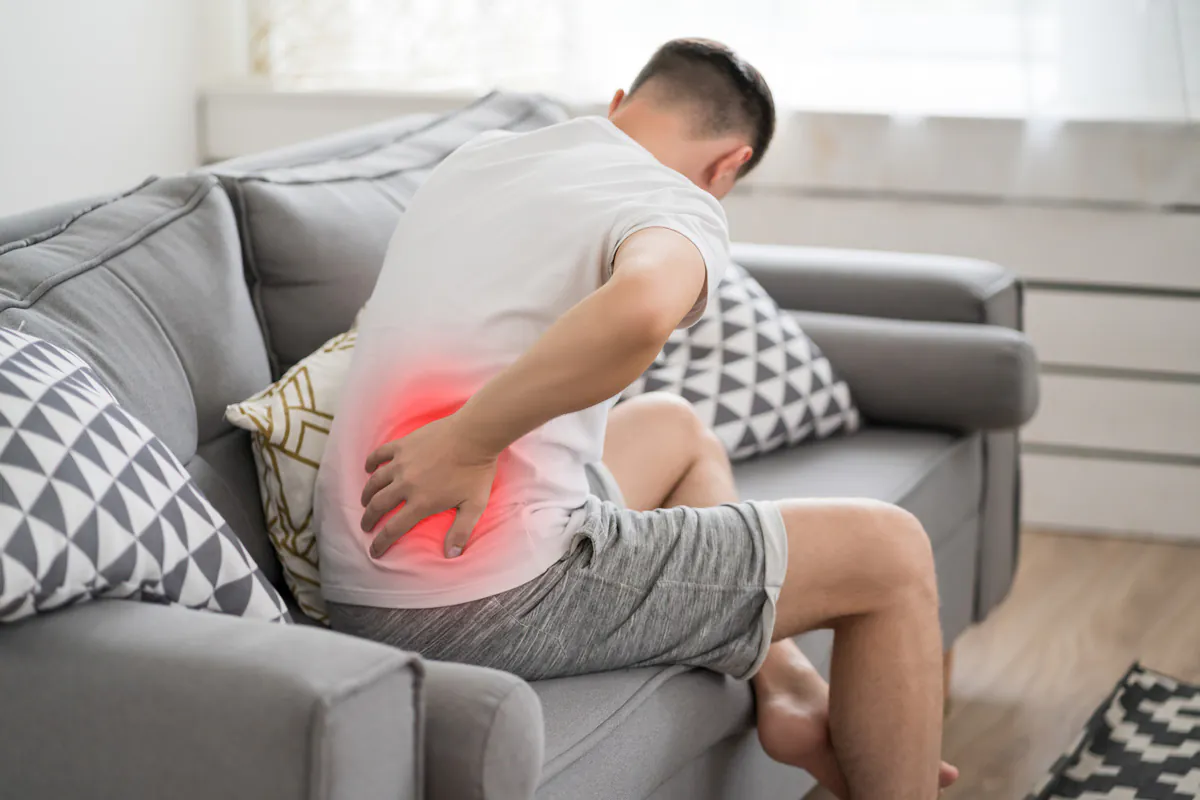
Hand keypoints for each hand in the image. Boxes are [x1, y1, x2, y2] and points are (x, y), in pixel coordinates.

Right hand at [360, 414, 497, 558]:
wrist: (474, 435)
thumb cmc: (476, 471)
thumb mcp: (474, 506)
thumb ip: (461, 532)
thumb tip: (451, 556)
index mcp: (421, 503)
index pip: (393, 529)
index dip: (381, 543)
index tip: (374, 551)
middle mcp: (406, 485)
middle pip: (378, 506)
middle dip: (368, 519)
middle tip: (365, 525)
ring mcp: (402, 463)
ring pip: (375, 482)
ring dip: (367, 494)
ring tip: (365, 501)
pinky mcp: (403, 445)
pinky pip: (379, 454)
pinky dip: (371, 462)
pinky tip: (368, 468)